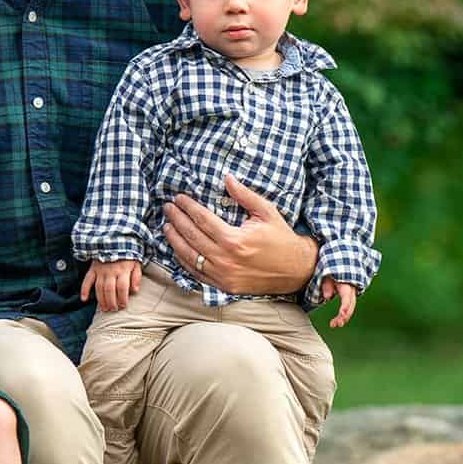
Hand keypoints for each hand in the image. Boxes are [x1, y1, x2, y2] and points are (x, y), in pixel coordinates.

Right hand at [79, 258, 141, 312]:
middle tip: (114, 309)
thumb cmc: (128, 253)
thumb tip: (135, 291)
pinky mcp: (93, 269)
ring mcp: (100, 270)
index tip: (123, 306)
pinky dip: (84, 290)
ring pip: (99, 288)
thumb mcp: (137, 263)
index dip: (122, 299)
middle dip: (112, 302)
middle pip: (110, 290)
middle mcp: (111, 271)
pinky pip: (87, 280)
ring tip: (104, 309)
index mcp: (123, 270)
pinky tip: (84, 299)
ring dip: (101, 300)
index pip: (122, 287)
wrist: (115, 239)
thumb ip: (136, 277)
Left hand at [163, 173, 318, 295]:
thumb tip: (227, 177)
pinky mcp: (223, 286)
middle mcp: (224, 259)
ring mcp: (222, 275)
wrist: (296, 270)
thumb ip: (244, 195)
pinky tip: (177, 250)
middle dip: (176, 220)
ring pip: (189, 256)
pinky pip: (196, 273)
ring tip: (166, 227)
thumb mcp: (266, 212)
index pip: (202, 219)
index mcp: (234, 239)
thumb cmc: (281, 239)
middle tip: (168, 208)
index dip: (188, 207)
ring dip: (174, 240)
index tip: (179, 198)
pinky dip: (184, 261)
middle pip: (191, 236)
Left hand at [319, 277, 358, 328]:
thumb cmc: (335, 275)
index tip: (342, 313)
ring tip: (333, 325)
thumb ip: (327, 286)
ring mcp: (351, 298)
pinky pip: (347, 310)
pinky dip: (342, 317)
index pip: (347, 298)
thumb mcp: (329, 277)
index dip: (345, 306)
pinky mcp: (349, 301)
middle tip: (337, 324)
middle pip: (350, 307)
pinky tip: (336, 322)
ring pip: (349, 310)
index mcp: (347, 287)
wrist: (344, 271)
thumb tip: (327, 297)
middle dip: (344, 316)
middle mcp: (351, 294)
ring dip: (342, 319)